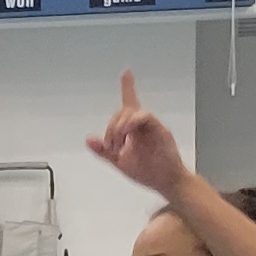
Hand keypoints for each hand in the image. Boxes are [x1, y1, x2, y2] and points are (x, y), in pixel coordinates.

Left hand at [82, 71, 190, 200]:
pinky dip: (132, 123)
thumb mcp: (119, 162)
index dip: (128, 86)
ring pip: (132, 111)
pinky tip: (127, 136)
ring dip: (119, 127)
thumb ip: (103, 151)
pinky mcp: (161, 131)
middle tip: (111, 147)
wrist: (166, 182)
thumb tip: (89, 139)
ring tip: (118, 146)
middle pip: (123, 110)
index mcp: (134, 129)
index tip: (127, 72)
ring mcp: (153, 126)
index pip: (130, 103)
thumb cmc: (148, 171)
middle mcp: (143, 125)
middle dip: (111, 128)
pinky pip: (145, 116)